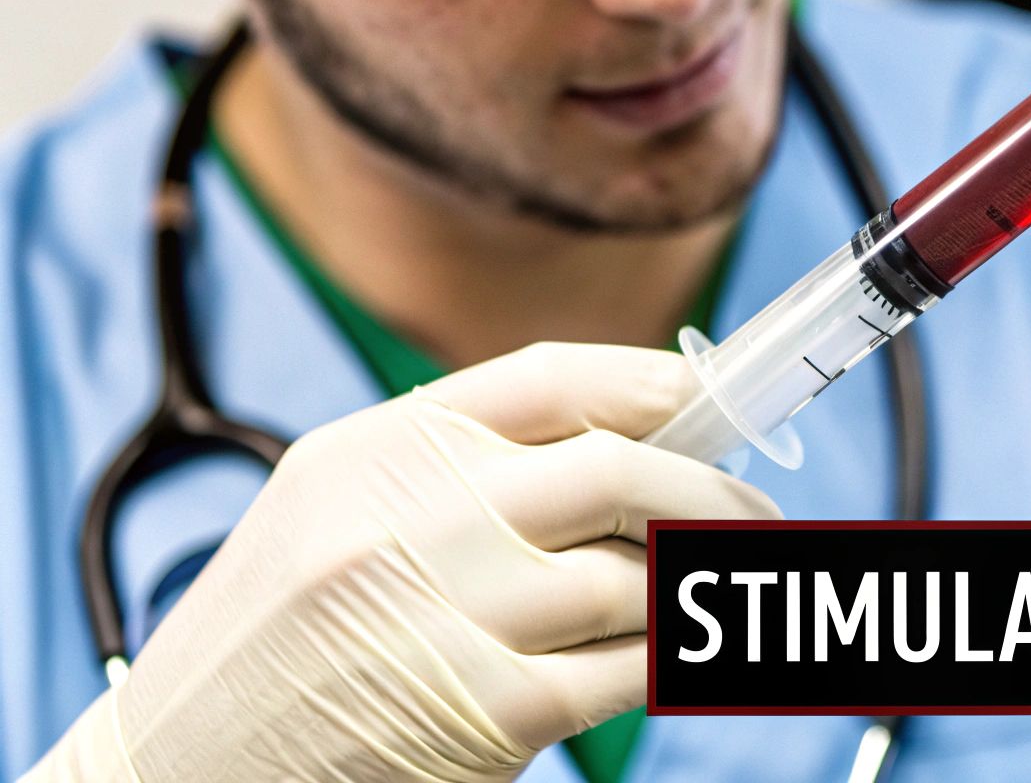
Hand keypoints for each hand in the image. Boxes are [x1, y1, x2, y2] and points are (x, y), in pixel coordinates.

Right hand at [27, 343, 779, 782]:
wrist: (182, 768)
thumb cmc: (283, 638)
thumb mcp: (341, 512)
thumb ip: (467, 467)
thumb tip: (644, 440)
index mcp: (376, 452)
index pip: (546, 379)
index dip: (654, 382)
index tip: (713, 402)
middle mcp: (407, 520)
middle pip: (617, 470)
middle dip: (712, 491)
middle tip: (756, 515)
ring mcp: (446, 615)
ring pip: (634, 576)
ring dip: (697, 583)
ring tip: (712, 591)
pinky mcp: (483, 709)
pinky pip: (626, 667)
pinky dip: (673, 656)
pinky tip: (679, 654)